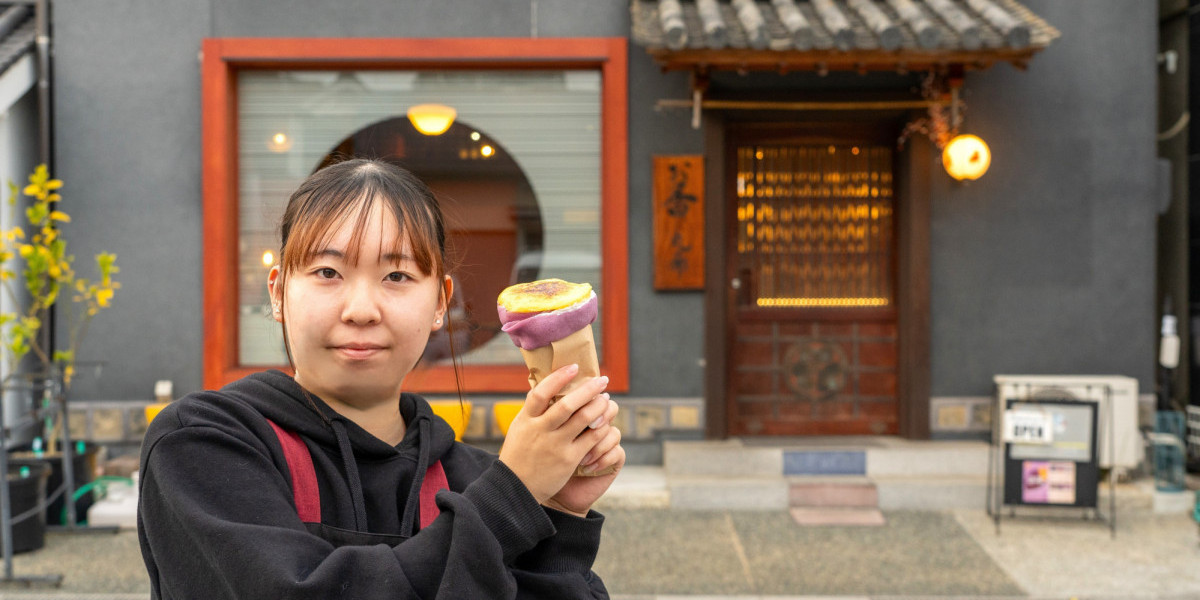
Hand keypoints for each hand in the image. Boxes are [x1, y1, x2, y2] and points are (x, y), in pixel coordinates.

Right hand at [498, 365, 611, 503]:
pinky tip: (606, 422)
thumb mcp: (519, 428)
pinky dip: (600, 428)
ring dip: (598, 406)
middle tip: (602, 380)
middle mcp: (540, 430)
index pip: (540, 393)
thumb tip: (544, 383)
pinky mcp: (568, 459)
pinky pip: (590, 439)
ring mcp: (555, 445)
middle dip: (588, 389)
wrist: (516, 489)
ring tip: (606, 400)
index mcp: (526, 420)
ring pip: (583, 419)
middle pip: (567, 404)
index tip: (575, 367)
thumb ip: (532, 409)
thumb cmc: (519, 455)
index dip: (558, 378)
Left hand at [545, 397, 622, 516]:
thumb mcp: (539, 434)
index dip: (588, 394)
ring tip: (582, 457)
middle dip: (598, 412)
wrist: (548, 494)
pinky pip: (616, 452)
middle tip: (590, 424)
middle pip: (608, 406)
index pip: (591, 395)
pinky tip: (587, 467)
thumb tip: (537, 387)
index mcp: (578, 415)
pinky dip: (601, 458)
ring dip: (597, 441)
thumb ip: (544, 412)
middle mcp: (594, 426)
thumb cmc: (540, 461)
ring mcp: (604, 443)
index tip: (575, 405)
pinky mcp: (612, 461)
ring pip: (612, 430)